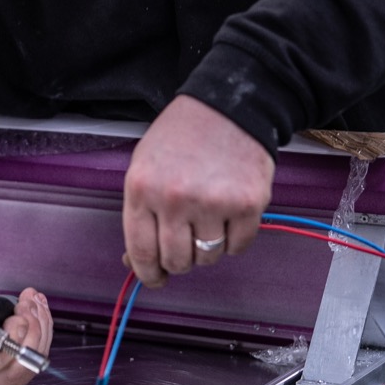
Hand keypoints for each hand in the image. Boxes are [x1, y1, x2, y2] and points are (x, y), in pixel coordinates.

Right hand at [0, 263, 52, 384]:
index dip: (5, 350)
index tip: (17, 320)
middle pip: (7, 373)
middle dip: (29, 337)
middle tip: (29, 306)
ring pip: (23, 371)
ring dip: (38, 335)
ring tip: (32, 303)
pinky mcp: (0, 379)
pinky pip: (28, 367)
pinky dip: (39, 340)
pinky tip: (36, 314)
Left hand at [123, 95, 274, 287]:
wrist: (229, 106)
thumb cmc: (182, 136)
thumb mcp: (144, 166)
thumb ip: (139, 213)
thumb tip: (136, 262)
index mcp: (142, 188)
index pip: (141, 251)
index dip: (147, 273)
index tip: (155, 278)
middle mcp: (175, 198)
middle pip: (176, 261)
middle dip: (179, 260)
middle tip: (185, 243)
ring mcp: (214, 202)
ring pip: (207, 258)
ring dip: (207, 248)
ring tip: (207, 219)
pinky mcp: (248, 204)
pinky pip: (238, 247)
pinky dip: (234, 239)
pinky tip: (229, 214)